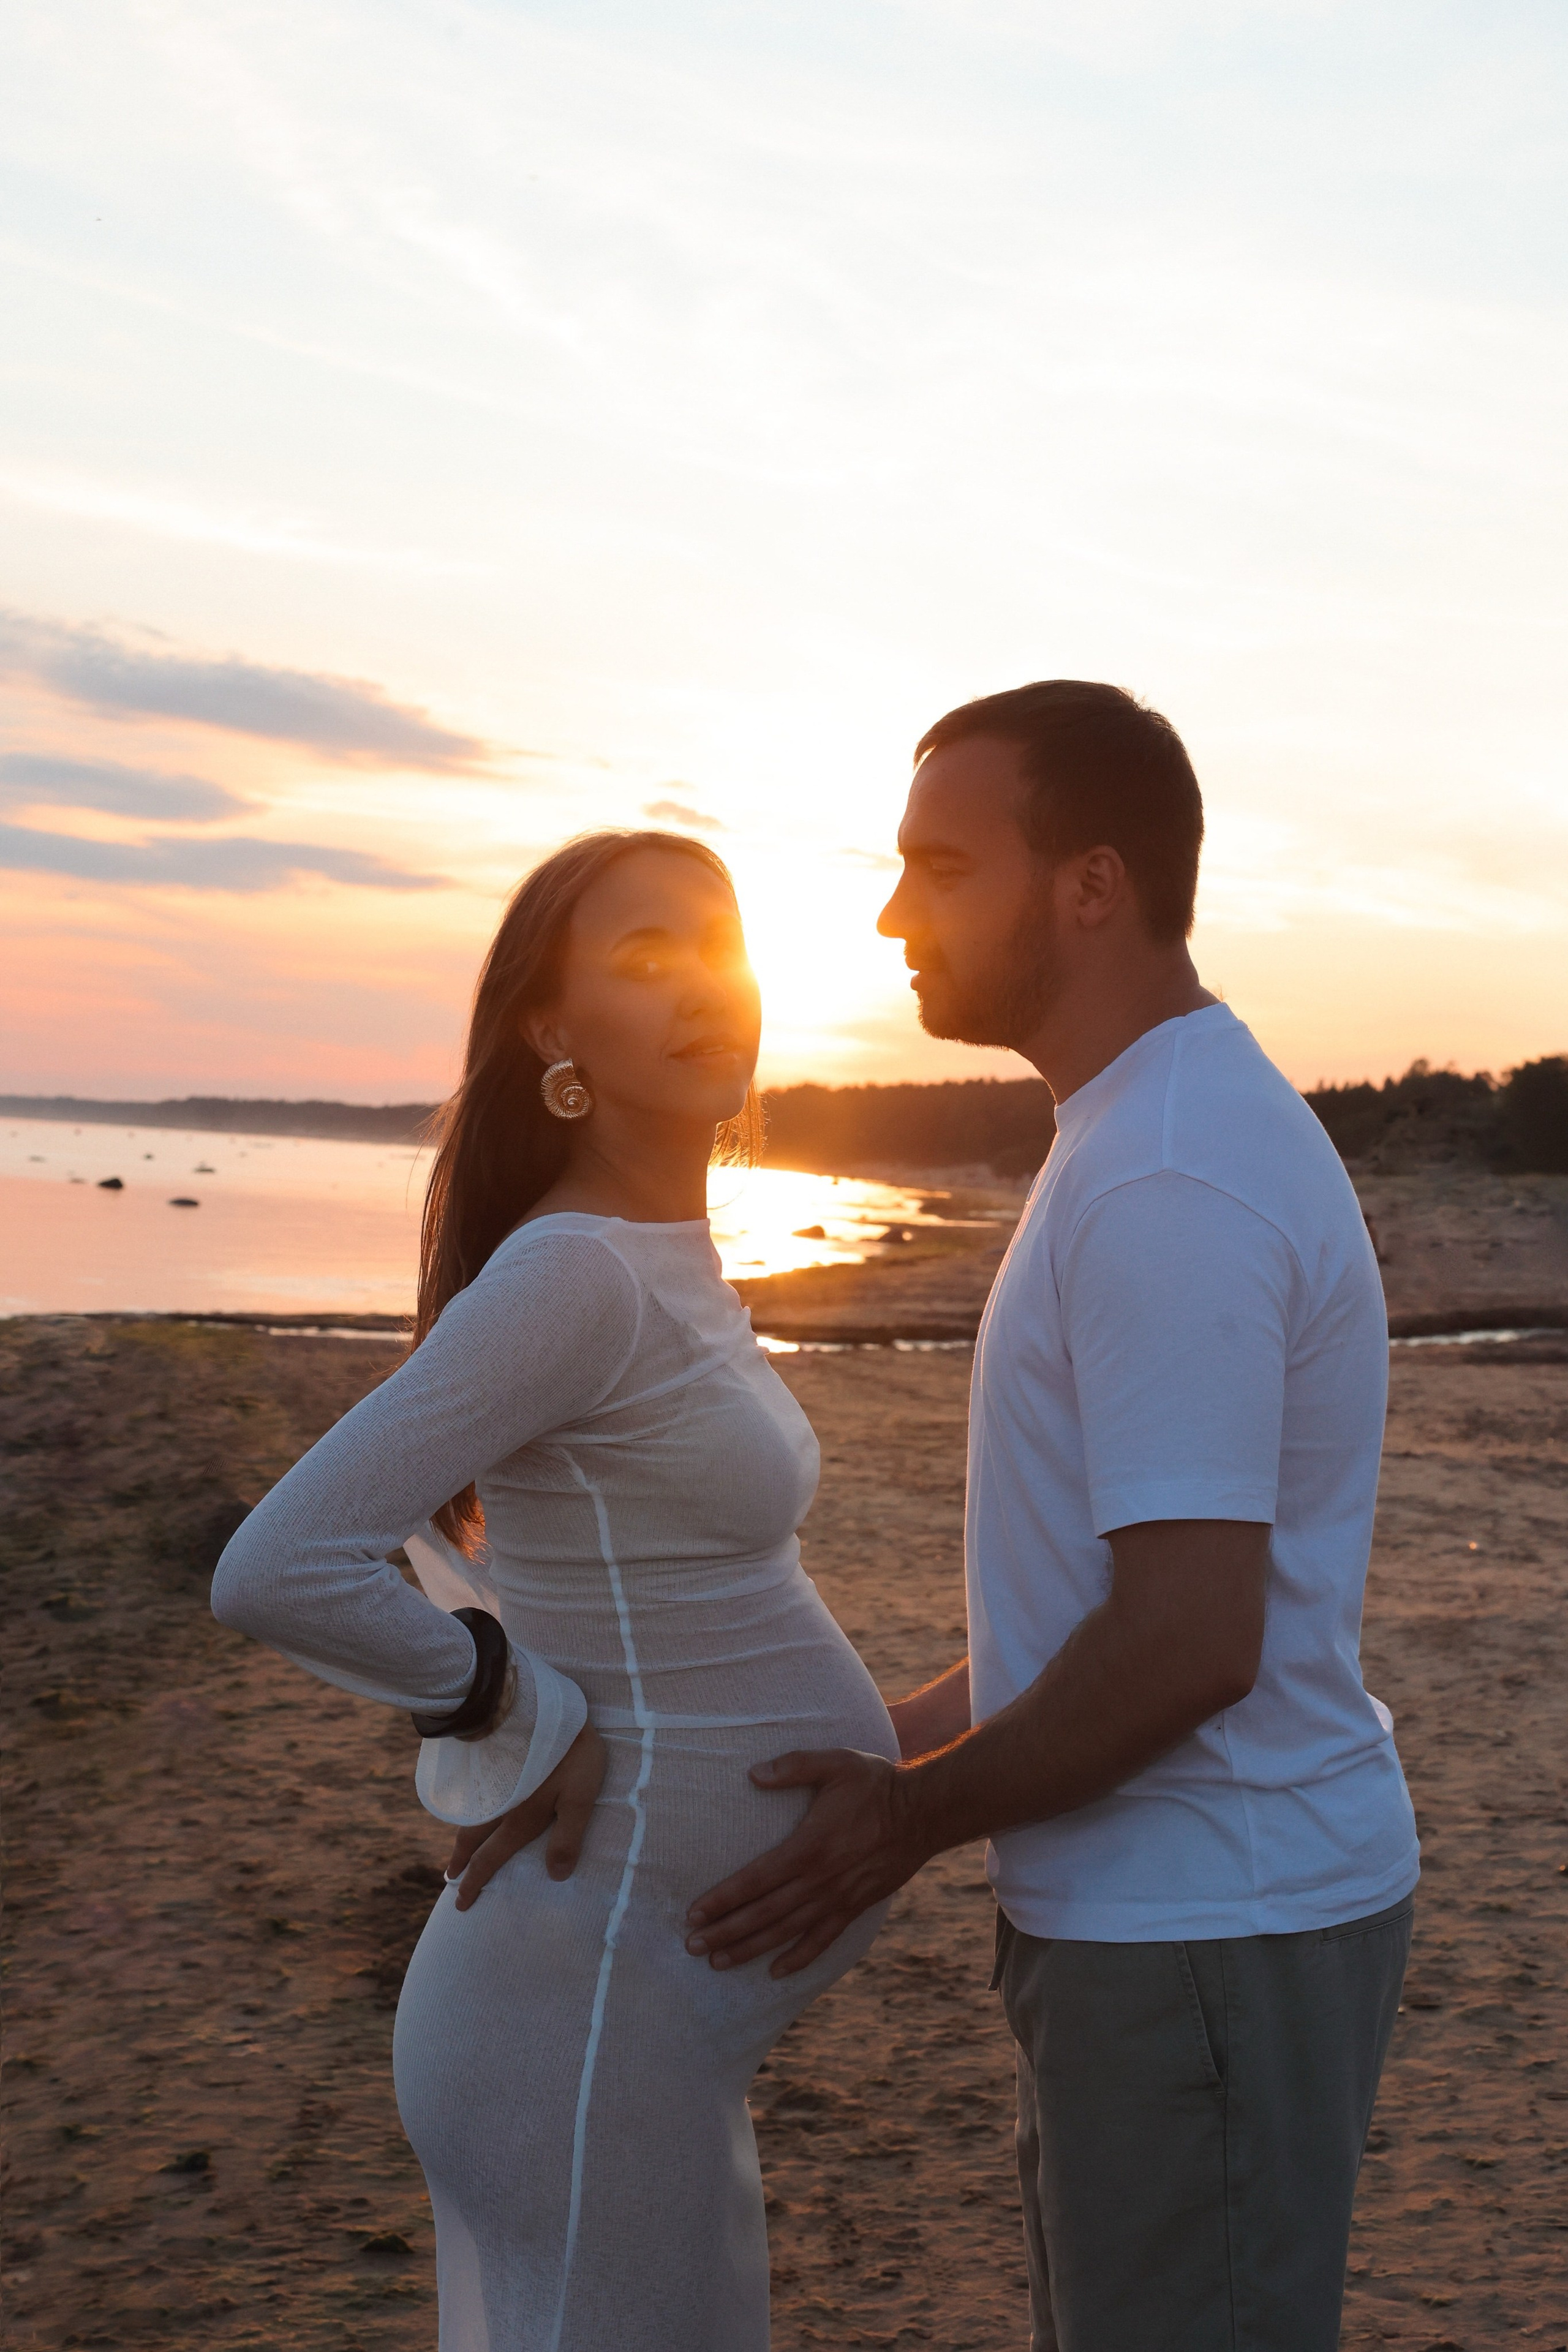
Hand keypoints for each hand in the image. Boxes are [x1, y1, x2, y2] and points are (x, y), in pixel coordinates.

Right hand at [445, 1721, 605, 1910]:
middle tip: (448, 1879)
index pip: (491, 1858)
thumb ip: (568, 1838)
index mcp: (519, 1819)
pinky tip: (466, 1804)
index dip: (475, 1882)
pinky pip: (471, 1792)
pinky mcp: (491, 1760)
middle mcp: (500, 1804)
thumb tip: (555, 1877)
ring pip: (469, 1814)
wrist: (548, 1705)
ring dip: (461, 1835)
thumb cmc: (571, 1753)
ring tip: (456, 1848)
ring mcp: (492, 1781)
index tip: (461, 1903)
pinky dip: (465, 1807)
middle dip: (460, 1861)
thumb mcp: (579, 1797)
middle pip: (472, 1838)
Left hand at [684, 1747, 930, 1977]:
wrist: (924, 1813)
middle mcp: (819, 1879)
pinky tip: (776, 1972)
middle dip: (726, 1931)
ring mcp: (837, 1898)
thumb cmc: (875, 1784)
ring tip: (719, 1962)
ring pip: (786, 1931)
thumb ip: (793, 1766)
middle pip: (763, 1913)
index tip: (694, 1914)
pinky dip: (799, 1958)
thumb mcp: (835, 1763)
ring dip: (751, 1948)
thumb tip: (753, 1774)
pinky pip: (822, 1940)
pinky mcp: (855, 1907)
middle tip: (692, 1946)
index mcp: (808, 1846)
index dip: (722, 1898)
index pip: (755, 1879)